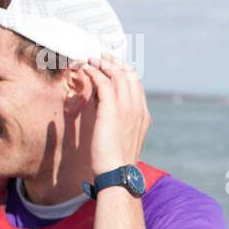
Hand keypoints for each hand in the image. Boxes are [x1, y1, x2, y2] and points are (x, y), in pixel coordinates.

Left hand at [74, 53, 149, 175]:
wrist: (117, 172)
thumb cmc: (115, 160)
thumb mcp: (122, 137)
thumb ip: (118, 120)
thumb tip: (104, 108)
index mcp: (142, 114)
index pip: (136, 84)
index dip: (124, 71)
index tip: (113, 65)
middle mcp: (137, 108)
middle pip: (129, 74)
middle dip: (115, 62)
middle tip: (101, 56)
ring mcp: (126, 108)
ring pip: (117, 74)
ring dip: (103, 64)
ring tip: (90, 60)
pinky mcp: (111, 110)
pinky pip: (104, 82)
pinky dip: (94, 72)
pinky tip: (85, 69)